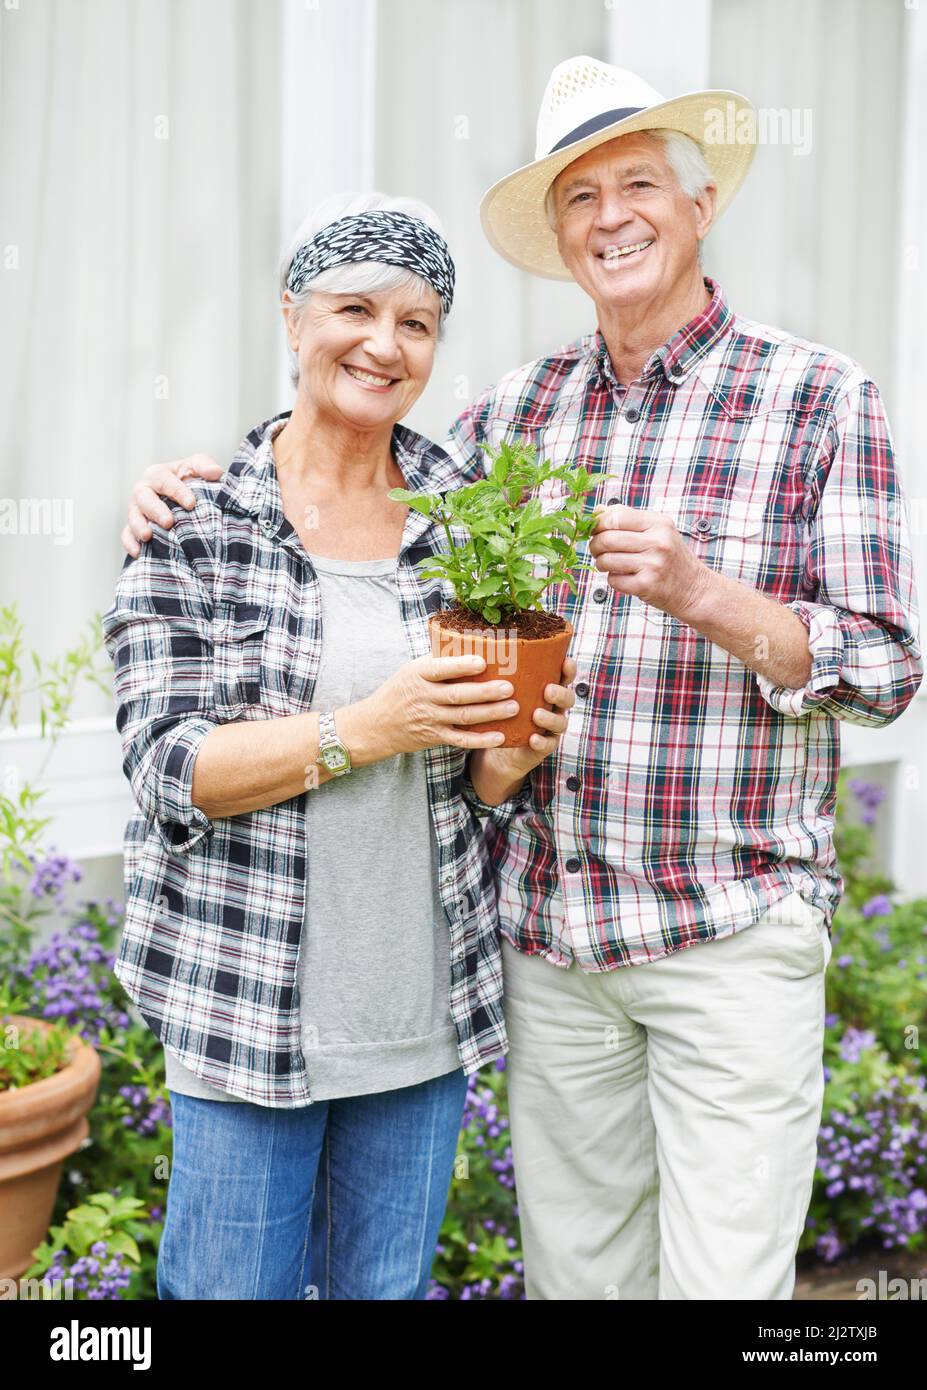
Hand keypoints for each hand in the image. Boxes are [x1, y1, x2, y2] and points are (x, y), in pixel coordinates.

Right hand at [121, 454, 223, 556]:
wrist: (185, 502)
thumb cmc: (191, 481)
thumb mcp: (197, 469)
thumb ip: (205, 466)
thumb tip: (215, 472)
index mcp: (158, 474)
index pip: (164, 480)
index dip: (177, 491)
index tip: (192, 504)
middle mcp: (143, 491)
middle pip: (144, 498)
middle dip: (155, 510)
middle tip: (169, 522)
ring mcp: (136, 510)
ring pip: (133, 516)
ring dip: (139, 526)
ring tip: (148, 537)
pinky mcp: (133, 528)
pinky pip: (126, 535)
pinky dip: (130, 543)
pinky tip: (139, 553)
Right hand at [351, 653, 523, 757]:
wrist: (376, 725)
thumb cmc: (400, 691)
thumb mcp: (411, 669)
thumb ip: (437, 660)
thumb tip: (468, 640)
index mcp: (418, 675)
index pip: (440, 669)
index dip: (462, 666)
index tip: (483, 662)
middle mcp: (424, 697)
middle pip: (458, 695)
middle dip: (485, 692)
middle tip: (509, 687)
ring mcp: (430, 719)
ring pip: (464, 716)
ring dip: (490, 713)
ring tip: (513, 707)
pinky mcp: (435, 737)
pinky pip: (460, 740)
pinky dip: (480, 740)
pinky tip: (499, 737)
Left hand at [468, 655, 576, 785]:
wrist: (500, 743)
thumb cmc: (502, 707)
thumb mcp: (503, 688)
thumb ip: (502, 671)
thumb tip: (481, 643)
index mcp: (548, 688)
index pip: (564, 676)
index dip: (569, 669)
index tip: (565, 661)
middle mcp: (554, 707)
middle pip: (567, 698)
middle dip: (560, 693)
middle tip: (547, 690)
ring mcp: (551, 727)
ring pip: (560, 722)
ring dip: (550, 718)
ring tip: (537, 715)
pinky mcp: (544, 746)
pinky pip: (548, 745)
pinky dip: (542, 742)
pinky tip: (533, 739)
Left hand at [587, 502, 710, 618]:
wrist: (694, 588)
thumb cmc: (670, 557)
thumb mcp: (658, 530)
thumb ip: (628, 518)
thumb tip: (597, 511)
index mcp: (659, 523)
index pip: (616, 516)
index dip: (598, 523)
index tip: (594, 530)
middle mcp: (658, 542)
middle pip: (607, 539)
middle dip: (595, 545)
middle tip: (597, 550)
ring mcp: (653, 565)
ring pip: (606, 560)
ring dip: (601, 563)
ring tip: (609, 564)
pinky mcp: (646, 585)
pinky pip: (613, 580)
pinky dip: (613, 579)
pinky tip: (624, 577)